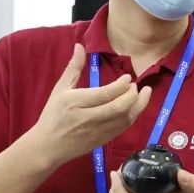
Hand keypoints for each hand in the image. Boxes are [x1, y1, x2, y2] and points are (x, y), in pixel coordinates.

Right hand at [30, 44, 151, 167]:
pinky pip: (122, 128)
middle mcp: (88, 118)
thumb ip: (73, 68)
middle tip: (137, 86)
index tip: (127, 78)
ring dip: (138, 106)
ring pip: (124, 119)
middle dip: (133, 95)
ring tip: (145, 94)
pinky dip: (133, 117)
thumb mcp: (60, 89)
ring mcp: (97, 131)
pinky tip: (136, 108)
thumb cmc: (52, 115)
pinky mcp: (103, 140)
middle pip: (118, 107)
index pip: (104, 94)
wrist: (48, 146)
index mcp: (75, 102)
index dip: (120, 85)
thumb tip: (80, 46)